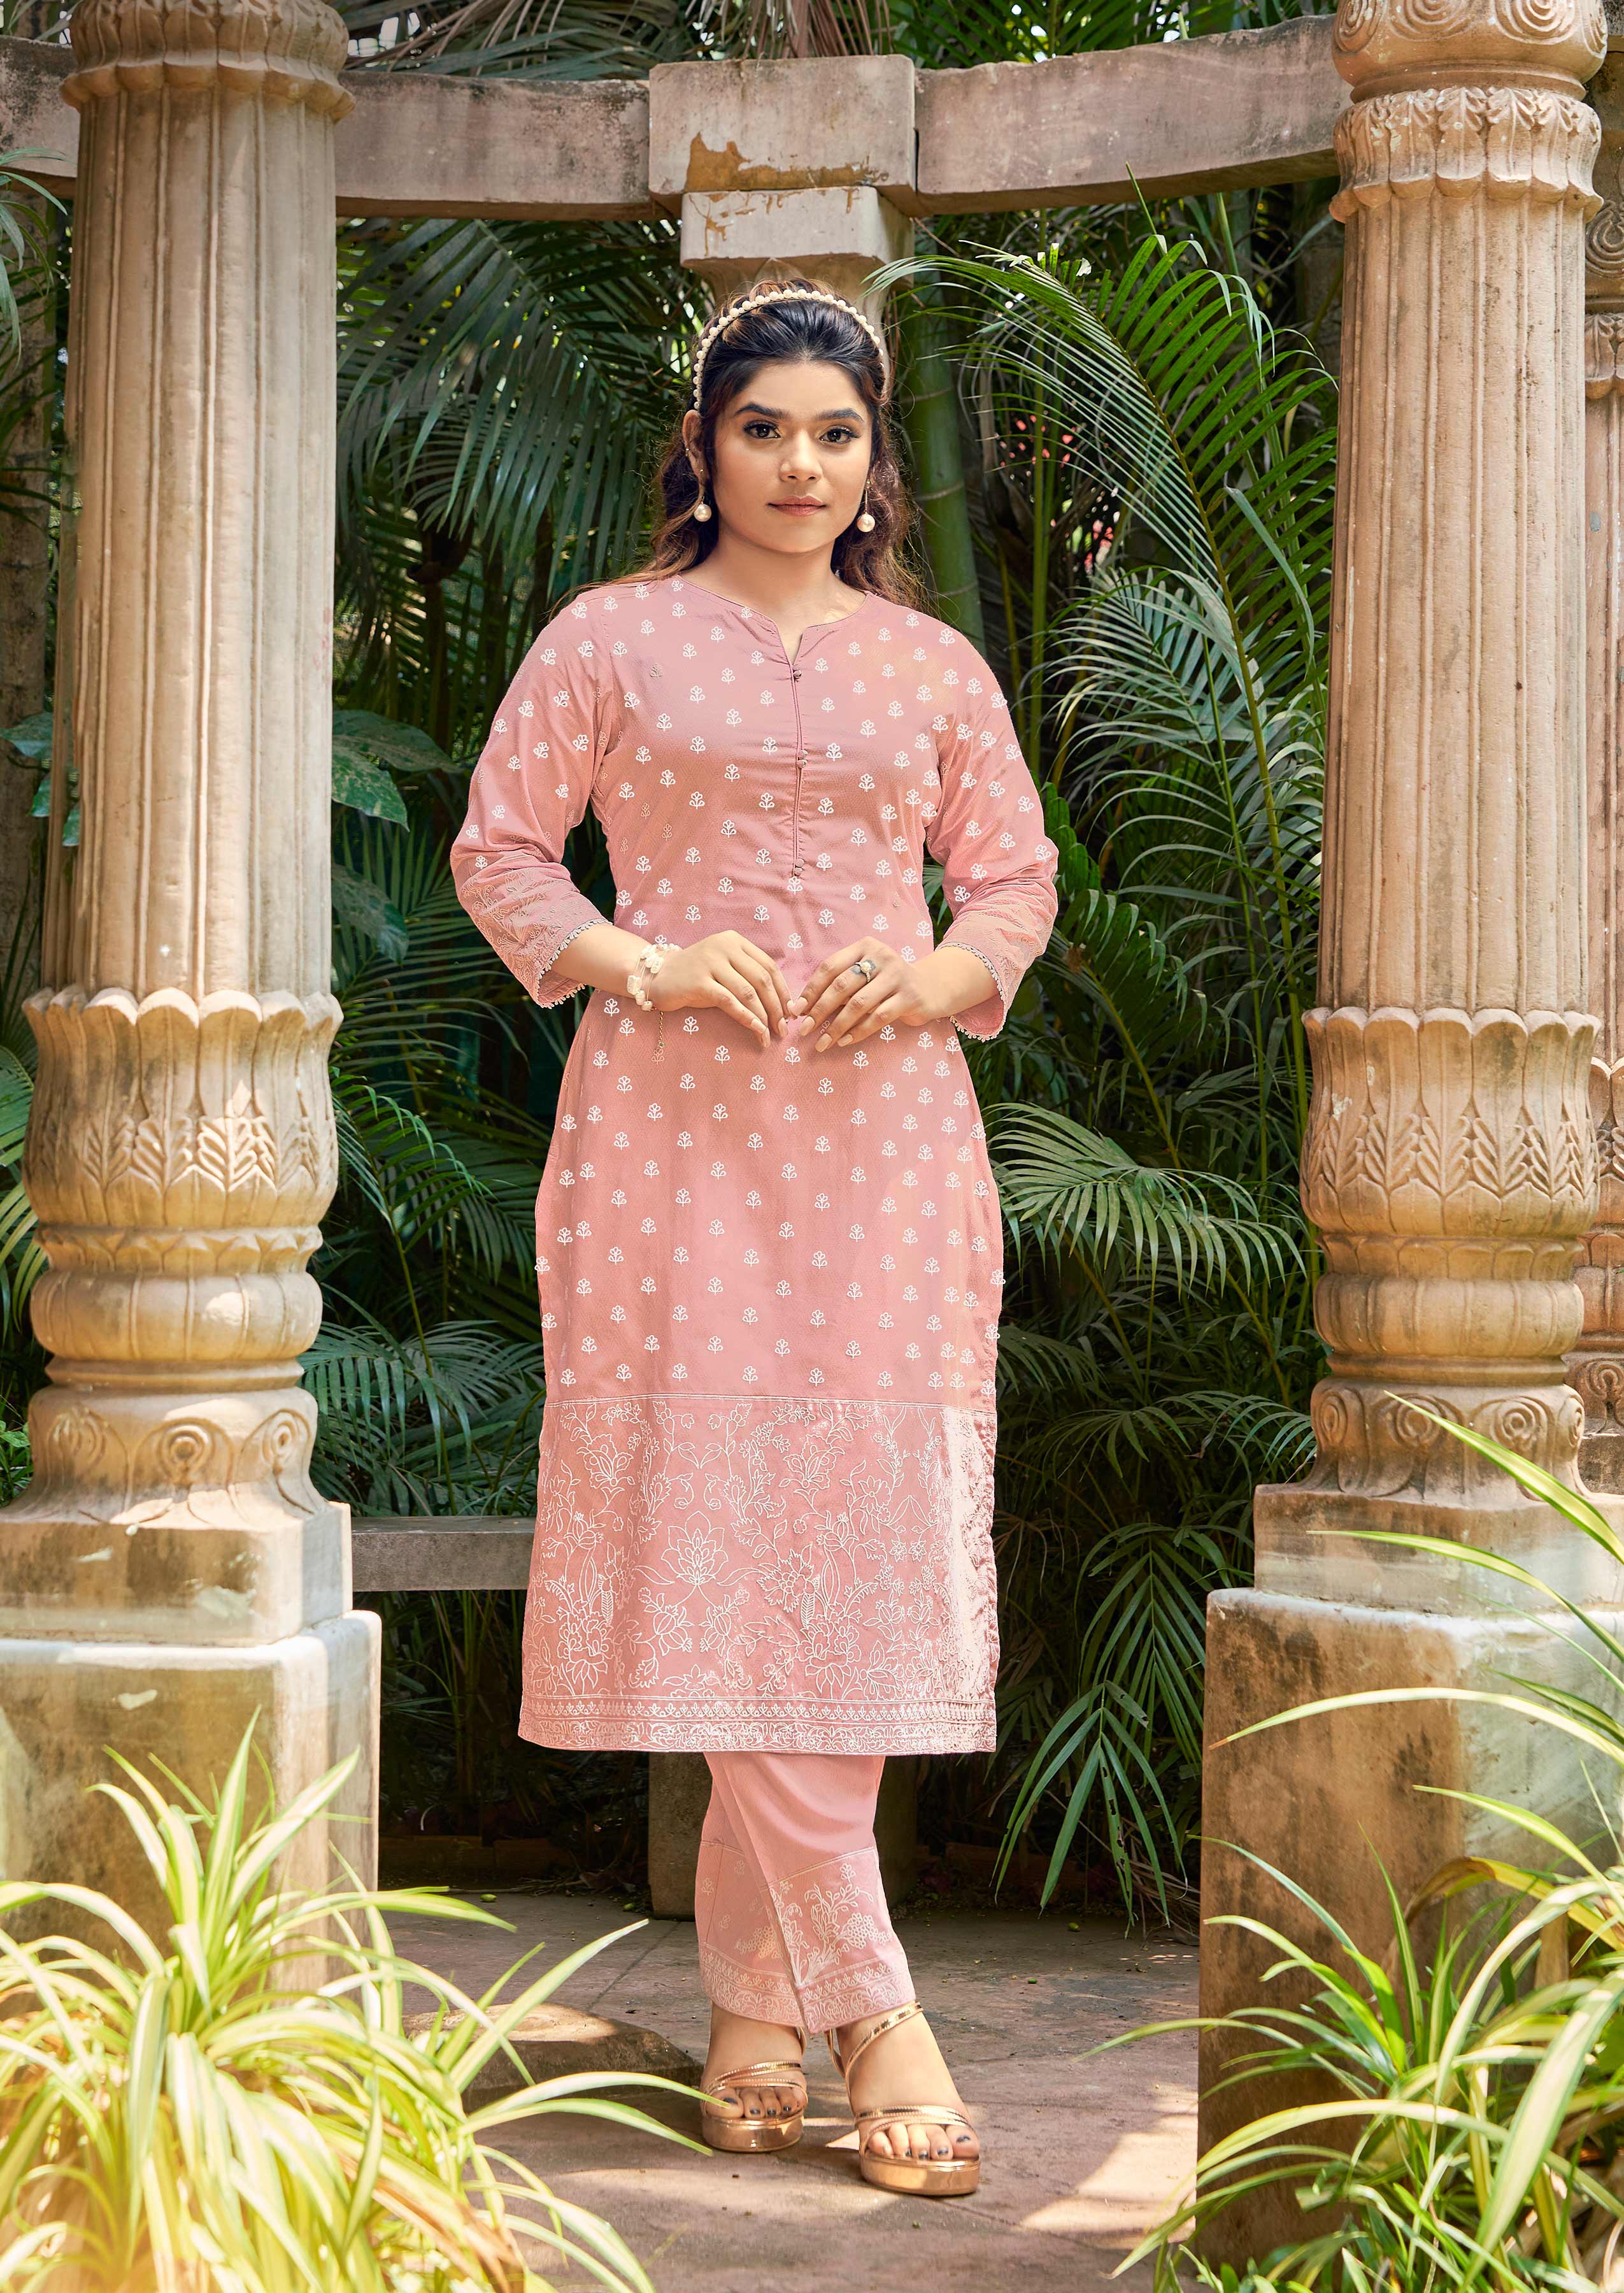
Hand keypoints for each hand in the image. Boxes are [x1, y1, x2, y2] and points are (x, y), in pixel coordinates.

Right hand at [650, 931, 793, 1049]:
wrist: (658, 977)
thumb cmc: (697, 976)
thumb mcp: (724, 967)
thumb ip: (748, 976)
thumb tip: (781, 1004)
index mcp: (735, 941)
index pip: (769, 966)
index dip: (783, 991)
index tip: (791, 1012)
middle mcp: (724, 947)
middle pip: (762, 980)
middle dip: (777, 1007)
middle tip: (783, 1028)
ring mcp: (710, 963)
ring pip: (748, 992)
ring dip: (764, 1017)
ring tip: (770, 1035)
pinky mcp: (699, 982)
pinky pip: (730, 1002)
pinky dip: (747, 1018)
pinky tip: (756, 1030)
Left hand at [789, 939, 945, 1052]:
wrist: (931, 987)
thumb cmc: (887, 984)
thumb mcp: (866, 976)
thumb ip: (841, 986)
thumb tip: (803, 1008)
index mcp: (864, 947)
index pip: (830, 967)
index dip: (811, 989)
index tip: (797, 1010)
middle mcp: (881, 957)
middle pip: (842, 985)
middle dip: (819, 1010)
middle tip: (804, 1029)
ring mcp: (897, 976)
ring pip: (858, 1004)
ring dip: (836, 1026)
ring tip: (822, 1042)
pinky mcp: (910, 997)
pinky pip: (878, 1018)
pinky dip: (858, 1032)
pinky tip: (844, 1042)